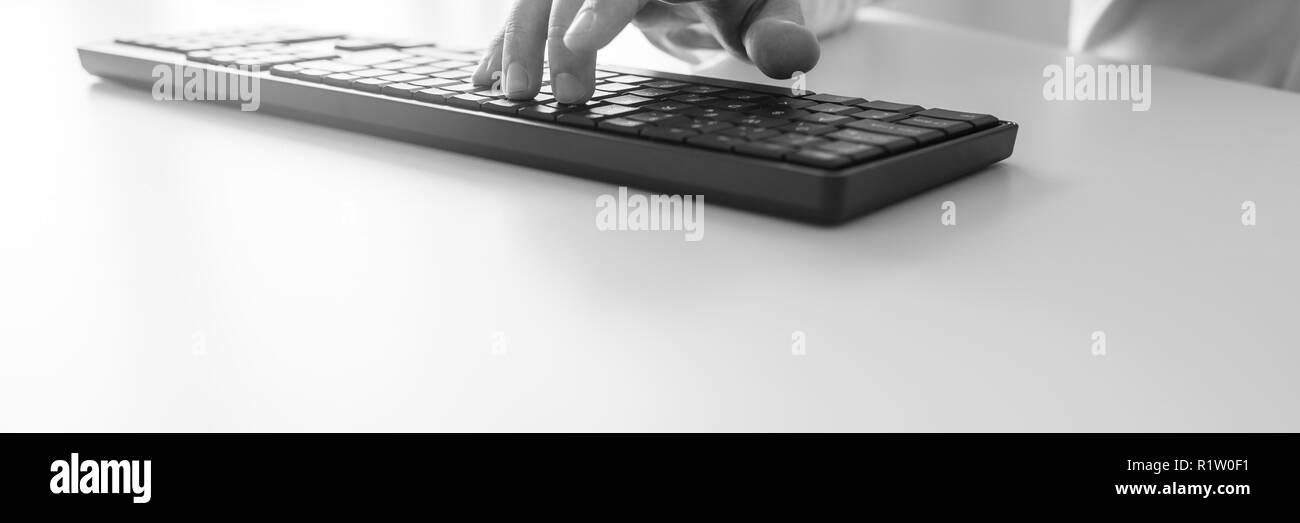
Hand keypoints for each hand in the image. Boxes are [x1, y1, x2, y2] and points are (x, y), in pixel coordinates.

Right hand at [473, 0, 820, 102]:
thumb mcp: (765, 6)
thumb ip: (779, 32)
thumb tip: (796, 58)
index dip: (606, 4)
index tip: (585, 39)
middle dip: (559, 36)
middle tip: (566, 97)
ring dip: (521, 41)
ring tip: (514, 94)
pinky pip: (527, 5)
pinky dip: (504, 41)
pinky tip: (485, 77)